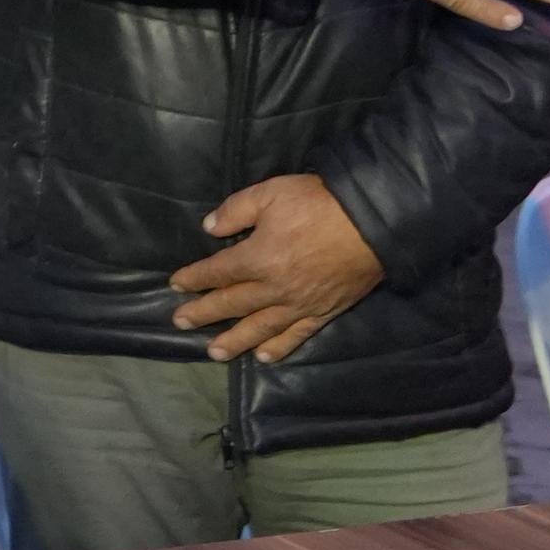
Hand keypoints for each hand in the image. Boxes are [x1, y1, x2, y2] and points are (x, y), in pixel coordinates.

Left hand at [167, 174, 383, 363]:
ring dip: (234, 341)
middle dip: (204, 313)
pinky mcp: (324, 312)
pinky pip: (297, 335)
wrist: (373, 222)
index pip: (218, 272)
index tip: (176, 284)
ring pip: (260, 328)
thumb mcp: (270, 193)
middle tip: (180, 323)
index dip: (195, 278)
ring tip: (213, 352)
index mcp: (258, 258)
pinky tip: (263, 357)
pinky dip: (279, 348)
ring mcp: (300, 304)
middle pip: (232, 304)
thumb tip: (209, 228)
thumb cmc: (318, 203)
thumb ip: (236, 210)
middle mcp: (274, 288)